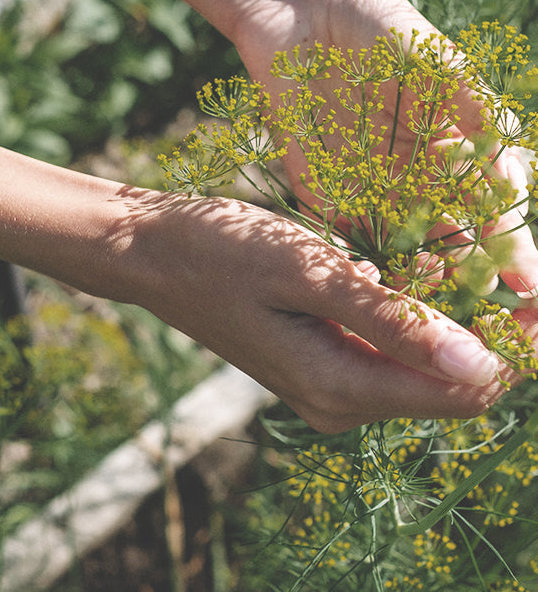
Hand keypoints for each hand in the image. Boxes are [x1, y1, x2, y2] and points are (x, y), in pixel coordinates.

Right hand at [119, 187, 537, 431]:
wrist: (155, 254)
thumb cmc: (223, 252)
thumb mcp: (310, 273)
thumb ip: (393, 321)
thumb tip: (483, 366)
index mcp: (340, 386)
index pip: (463, 392)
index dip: (513, 348)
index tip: (536, 293)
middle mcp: (340, 402)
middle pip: (449, 386)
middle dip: (486, 331)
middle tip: (494, 260)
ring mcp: (328, 386)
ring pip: (422, 366)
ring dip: (447, 317)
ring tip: (445, 255)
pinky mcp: (319, 362)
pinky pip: (388, 350)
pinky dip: (409, 314)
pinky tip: (401, 268)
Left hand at [230, 0, 537, 300]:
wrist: (300, 13)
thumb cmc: (378, 25)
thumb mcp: (438, 60)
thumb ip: (475, 113)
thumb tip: (512, 180)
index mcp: (456, 148)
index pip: (497, 212)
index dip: (517, 252)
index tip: (532, 291)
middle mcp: (420, 177)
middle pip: (457, 244)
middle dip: (477, 285)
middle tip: (491, 323)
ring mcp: (373, 188)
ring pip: (406, 252)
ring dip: (424, 286)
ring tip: (439, 315)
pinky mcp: (325, 191)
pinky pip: (349, 239)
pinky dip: (366, 267)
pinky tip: (382, 292)